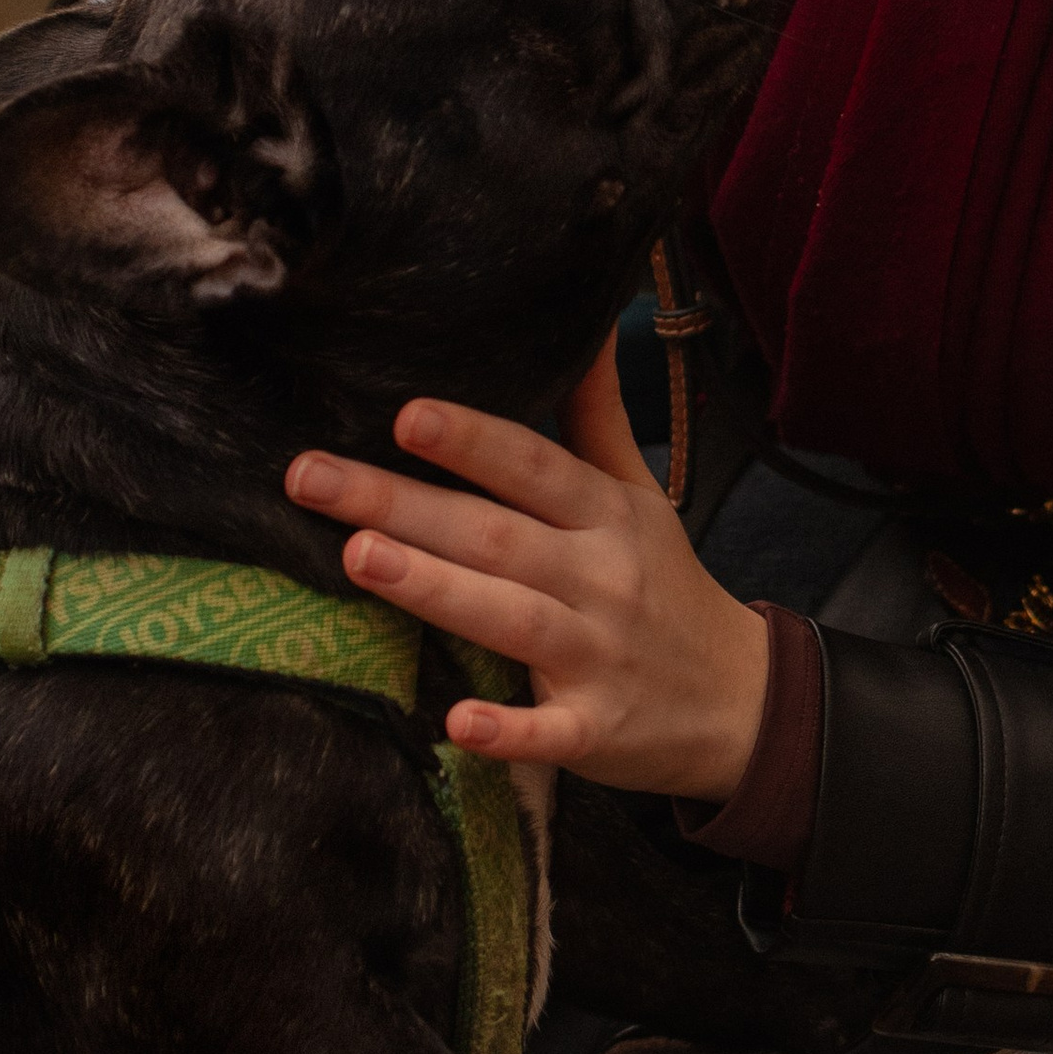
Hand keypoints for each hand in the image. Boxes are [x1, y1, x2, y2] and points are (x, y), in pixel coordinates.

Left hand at [284, 338, 771, 801]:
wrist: (742, 702)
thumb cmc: (665, 585)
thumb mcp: (640, 494)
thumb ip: (598, 416)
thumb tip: (588, 322)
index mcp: (605, 515)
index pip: (533, 466)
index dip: (471, 440)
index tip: (404, 414)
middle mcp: (601, 576)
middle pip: (494, 534)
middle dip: (401, 504)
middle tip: (310, 476)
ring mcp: (599, 655)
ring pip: (512, 618)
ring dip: (435, 588)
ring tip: (357, 557)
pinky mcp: (597, 730)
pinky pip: (549, 732)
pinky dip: (508, 730)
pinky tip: (456, 722)